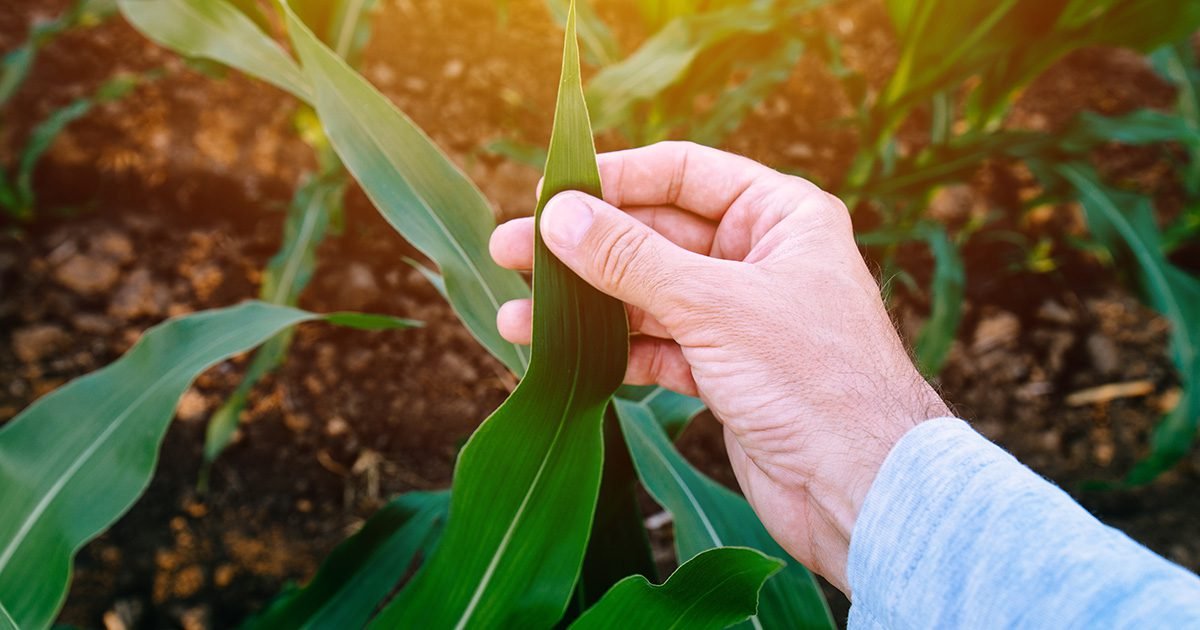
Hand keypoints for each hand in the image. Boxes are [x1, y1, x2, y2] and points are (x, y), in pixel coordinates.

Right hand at [488, 141, 948, 593]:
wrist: (862, 489)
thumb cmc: (814, 380)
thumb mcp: (714, 306)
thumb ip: (630, 259)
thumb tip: (558, 216)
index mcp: (779, 216)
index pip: (682, 173)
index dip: (614, 179)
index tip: (549, 191)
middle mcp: (759, 258)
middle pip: (654, 236)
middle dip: (583, 247)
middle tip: (510, 250)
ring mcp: (741, 317)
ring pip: (647, 296)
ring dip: (585, 306)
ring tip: (514, 315)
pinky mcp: (725, 371)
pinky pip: (657, 345)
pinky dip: (612, 349)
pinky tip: (560, 354)